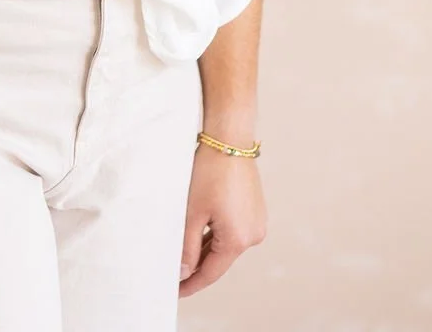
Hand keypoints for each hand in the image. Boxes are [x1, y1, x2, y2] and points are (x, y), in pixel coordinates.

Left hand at [178, 141, 267, 297]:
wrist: (229, 139)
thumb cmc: (210, 172)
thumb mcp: (193, 212)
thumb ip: (188, 246)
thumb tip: (184, 272)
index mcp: (239, 240)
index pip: (211, 272)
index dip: (191, 283)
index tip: (176, 291)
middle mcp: (253, 235)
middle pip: (220, 260)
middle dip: (197, 266)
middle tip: (175, 273)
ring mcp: (256, 222)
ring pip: (226, 245)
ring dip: (206, 249)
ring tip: (184, 253)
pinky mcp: (255, 210)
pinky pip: (233, 231)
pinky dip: (216, 235)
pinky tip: (200, 234)